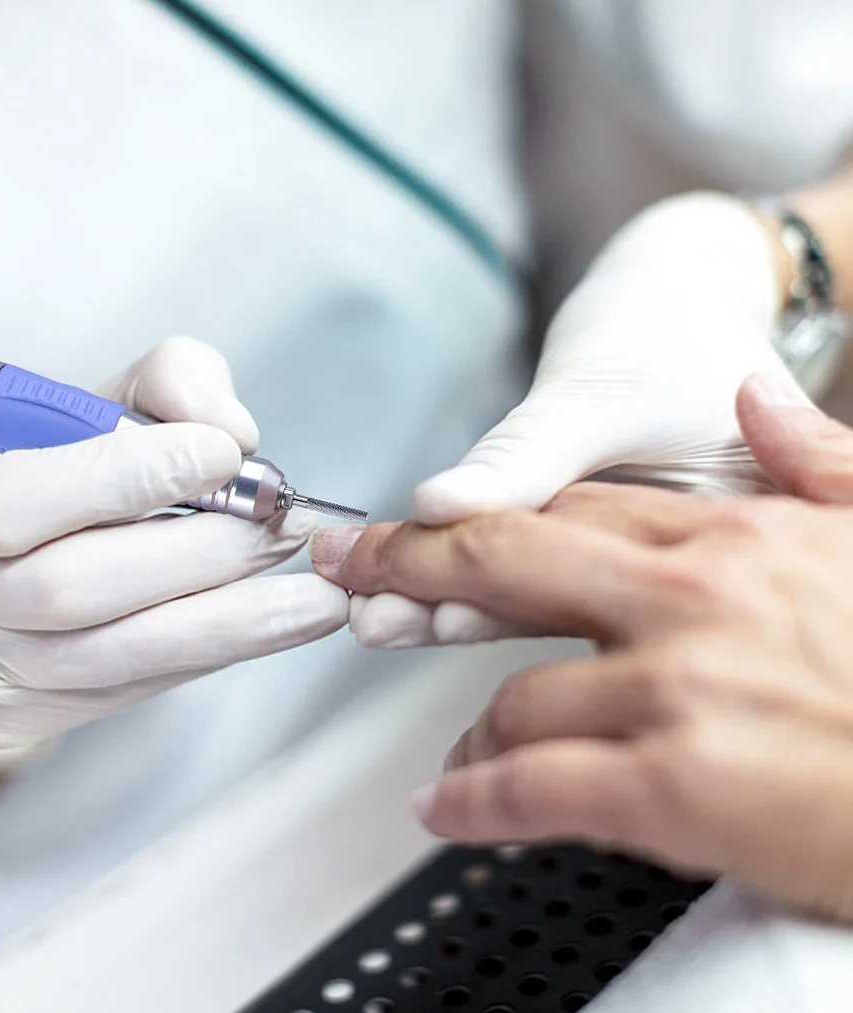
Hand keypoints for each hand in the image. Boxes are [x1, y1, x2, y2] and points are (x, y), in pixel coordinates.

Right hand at [0, 337, 347, 766]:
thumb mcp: (52, 408)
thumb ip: (151, 389)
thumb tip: (230, 430)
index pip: (6, 501)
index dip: (122, 477)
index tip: (218, 452)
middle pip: (72, 588)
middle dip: (200, 553)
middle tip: (283, 525)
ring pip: (113, 657)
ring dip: (232, 623)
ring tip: (317, 598)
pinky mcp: (26, 717)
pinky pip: (132, 689)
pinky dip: (211, 652)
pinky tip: (273, 628)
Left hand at [312, 373, 852, 921]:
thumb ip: (819, 461)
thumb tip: (758, 402)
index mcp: (733, 538)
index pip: (567, 513)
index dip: (477, 520)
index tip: (419, 526)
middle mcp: (691, 597)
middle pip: (505, 563)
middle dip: (414, 568)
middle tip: (356, 574)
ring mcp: (678, 687)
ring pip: (515, 697)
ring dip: (468, 732)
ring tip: (451, 762)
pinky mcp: (679, 786)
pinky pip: (533, 788)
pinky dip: (474, 804)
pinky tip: (447, 813)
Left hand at [353, 192, 795, 648]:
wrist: (689, 297)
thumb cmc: (663, 329)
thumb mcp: (601, 391)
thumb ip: (526, 458)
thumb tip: (436, 508)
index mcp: (728, 541)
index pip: (600, 587)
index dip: (501, 602)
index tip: (418, 605)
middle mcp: (691, 569)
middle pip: (563, 610)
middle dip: (462, 618)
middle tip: (375, 623)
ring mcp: (643, 557)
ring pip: (539, 599)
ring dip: (451, 608)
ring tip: (375, 617)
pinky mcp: (600, 541)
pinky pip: (532, 569)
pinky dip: (466, 576)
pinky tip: (404, 593)